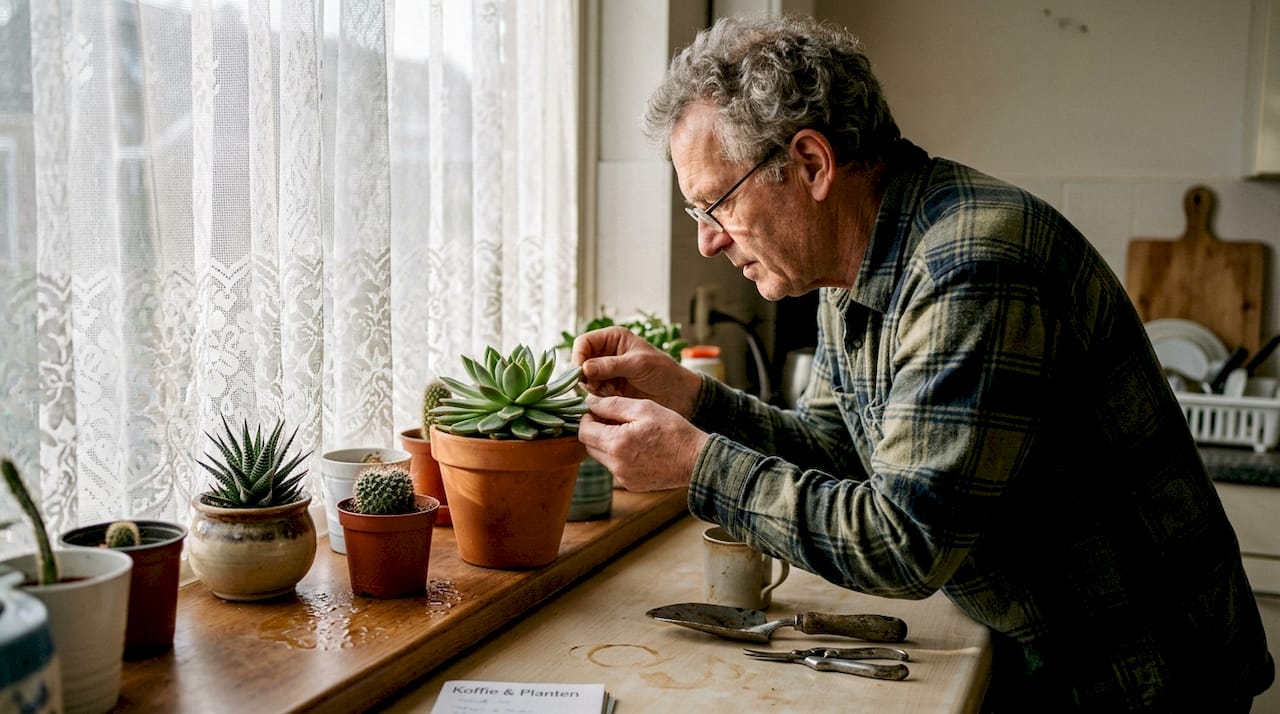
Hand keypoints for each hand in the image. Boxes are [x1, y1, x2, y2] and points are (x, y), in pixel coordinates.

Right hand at [572, 326, 700, 417]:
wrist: (677, 394)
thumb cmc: (662, 371)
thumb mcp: (637, 364)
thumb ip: (610, 365)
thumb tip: (584, 368)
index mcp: (613, 339)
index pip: (584, 342)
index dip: (579, 355)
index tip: (581, 371)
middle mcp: (606, 354)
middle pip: (580, 361)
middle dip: (584, 374)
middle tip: (595, 385)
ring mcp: (605, 373)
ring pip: (584, 379)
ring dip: (591, 387)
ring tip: (608, 391)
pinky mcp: (608, 390)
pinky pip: (592, 393)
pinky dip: (597, 397)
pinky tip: (611, 397)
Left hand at [578, 394, 707, 490]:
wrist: (696, 459)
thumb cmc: (673, 430)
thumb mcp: (644, 408)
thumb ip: (613, 404)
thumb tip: (590, 401)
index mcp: (616, 443)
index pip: (584, 431)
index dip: (587, 418)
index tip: (599, 410)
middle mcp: (615, 464)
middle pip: (590, 446)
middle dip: (596, 431)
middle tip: (613, 420)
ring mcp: (623, 477)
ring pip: (602, 457)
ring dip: (607, 444)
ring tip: (629, 433)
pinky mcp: (631, 484)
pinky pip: (615, 468)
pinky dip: (619, 457)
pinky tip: (638, 448)